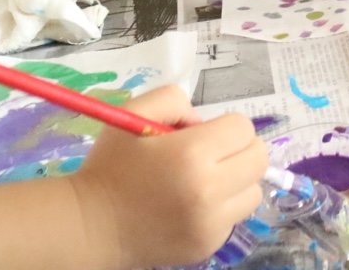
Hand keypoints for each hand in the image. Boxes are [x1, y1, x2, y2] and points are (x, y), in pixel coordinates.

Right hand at [70, 86, 268, 269]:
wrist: (89, 228)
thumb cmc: (111, 168)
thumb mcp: (134, 114)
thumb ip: (176, 101)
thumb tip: (205, 122)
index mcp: (192, 154)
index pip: (243, 128)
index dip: (224, 127)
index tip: (201, 136)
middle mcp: (209, 191)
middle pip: (259, 159)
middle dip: (239, 150)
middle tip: (212, 155)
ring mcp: (211, 224)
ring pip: (254, 191)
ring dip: (236, 181)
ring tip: (203, 182)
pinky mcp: (208, 247)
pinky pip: (235, 218)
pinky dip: (222, 209)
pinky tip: (192, 207)